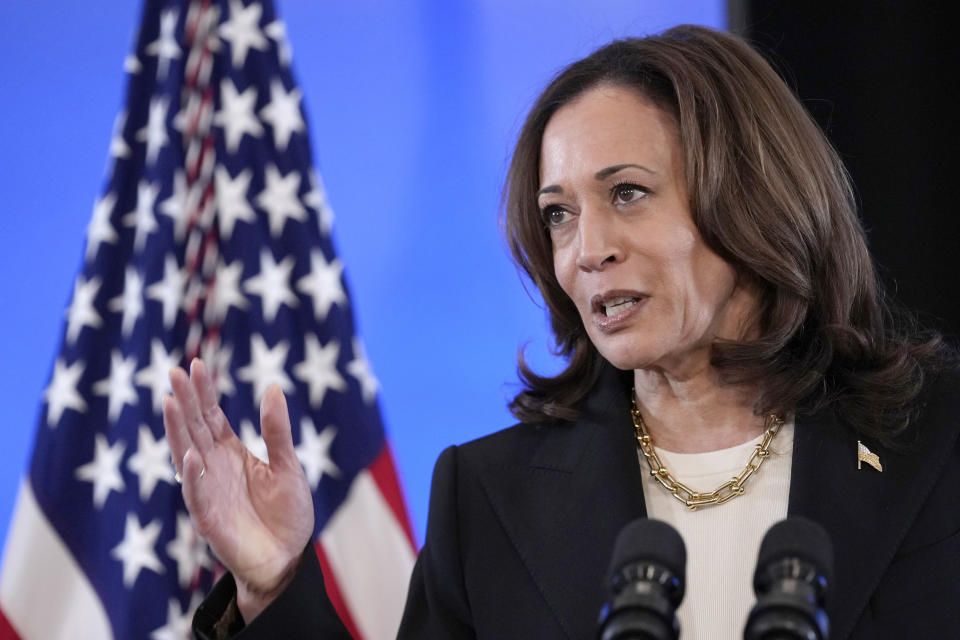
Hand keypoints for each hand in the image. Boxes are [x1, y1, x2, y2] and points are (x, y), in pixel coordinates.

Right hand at [163, 359, 313, 622]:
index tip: (196, 365)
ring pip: (187, 455)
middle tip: (175, 373)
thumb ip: (276, 430)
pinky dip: (194, 477)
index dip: (203, 393)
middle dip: (185, 402)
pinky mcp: (210, 520)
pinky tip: (191, 456)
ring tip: (171, 403)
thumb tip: (273, 386)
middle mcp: (214, 468)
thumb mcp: (287, 465)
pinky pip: (197, 496)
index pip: (211, 417)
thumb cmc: (286, 514)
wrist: (287, 561)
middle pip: (195, 429)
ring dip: (178, 430)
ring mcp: (208, 493)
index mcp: (231, 454)